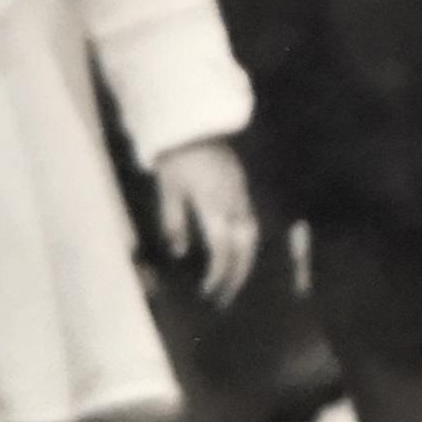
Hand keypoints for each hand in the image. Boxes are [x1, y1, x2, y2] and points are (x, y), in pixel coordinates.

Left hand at [151, 138, 258, 306]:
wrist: (193, 123)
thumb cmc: (176, 158)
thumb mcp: (168, 191)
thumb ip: (174, 222)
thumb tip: (180, 253)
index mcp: (215, 205)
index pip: (223, 249)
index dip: (217, 274)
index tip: (207, 292)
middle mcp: (235, 202)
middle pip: (246, 247)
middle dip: (237, 276)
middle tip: (224, 298)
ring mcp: (242, 193)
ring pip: (253, 235)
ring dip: (245, 262)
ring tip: (232, 281)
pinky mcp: (243, 187)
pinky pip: (251, 221)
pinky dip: (245, 244)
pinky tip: (235, 253)